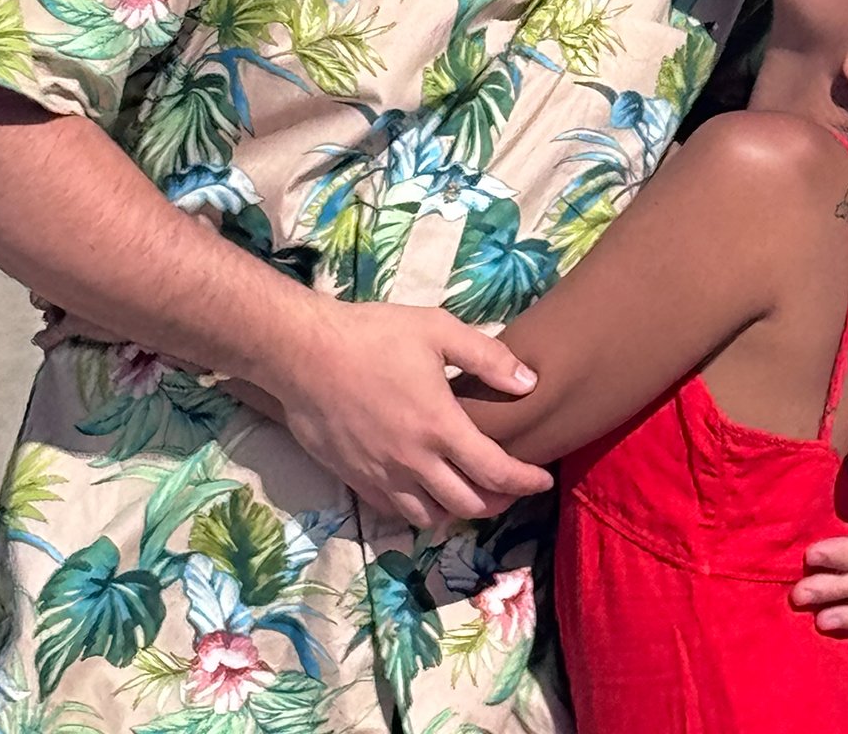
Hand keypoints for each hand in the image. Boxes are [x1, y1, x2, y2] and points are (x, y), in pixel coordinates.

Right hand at [270, 300, 553, 529]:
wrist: (304, 354)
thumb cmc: (373, 336)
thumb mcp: (437, 330)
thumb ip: (487, 357)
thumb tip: (528, 383)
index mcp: (440, 427)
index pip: (496, 471)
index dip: (526, 481)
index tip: (543, 478)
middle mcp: (415, 463)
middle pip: (469, 505)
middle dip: (499, 501)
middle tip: (512, 488)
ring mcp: (383, 477)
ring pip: (433, 518)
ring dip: (460, 512)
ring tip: (473, 494)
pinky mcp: (357, 481)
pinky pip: (397, 513)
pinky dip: (422, 512)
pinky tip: (428, 493)